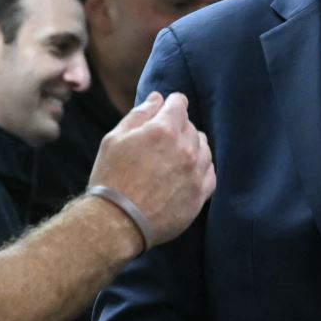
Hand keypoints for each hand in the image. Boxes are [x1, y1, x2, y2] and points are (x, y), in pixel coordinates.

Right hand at [89, 91, 216, 246]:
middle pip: (191, 126)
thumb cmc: (111, 178)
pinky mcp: (200, 194)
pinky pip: (210, 172)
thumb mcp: (114, 139)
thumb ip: (139, 115)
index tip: (166, 110)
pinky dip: (201, 168)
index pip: (179, 104)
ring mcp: (195, 172)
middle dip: (178, 128)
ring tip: (173, 157)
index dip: (171, 104)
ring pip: (204, 148)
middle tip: (160, 141)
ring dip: (192, 147)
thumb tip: (157, 98)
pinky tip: (186, 173)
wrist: (117, 222)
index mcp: (163, 130)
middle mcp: (185, 149)